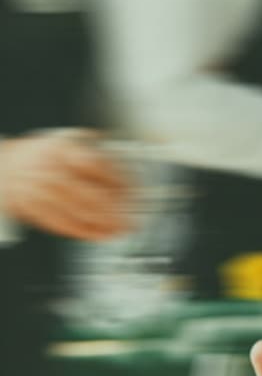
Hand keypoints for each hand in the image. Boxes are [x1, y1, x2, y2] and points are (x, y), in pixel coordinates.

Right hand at [0, 131, 131, 239]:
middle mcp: (50, 169)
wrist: (5, 166)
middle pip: (88, 193)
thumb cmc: (44, 155)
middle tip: (131, 220)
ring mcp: (38, 190)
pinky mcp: (31, 208)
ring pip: (75, 211)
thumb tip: (125, 161)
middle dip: (114, 211)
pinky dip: (81, 232)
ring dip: (101, 225)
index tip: (135, 193)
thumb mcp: (69, 140)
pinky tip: (97, 235)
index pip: (96, 166)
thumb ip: (96, 148)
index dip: (118, 181)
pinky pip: (59, 223)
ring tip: (119, 231)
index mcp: (63, 149)